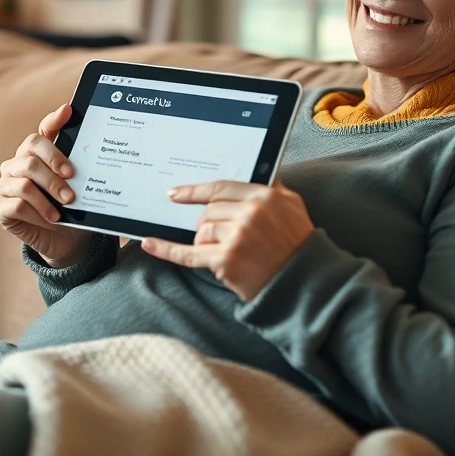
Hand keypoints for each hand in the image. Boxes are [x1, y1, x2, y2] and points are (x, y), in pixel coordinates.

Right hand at [0, 104, 91, 267]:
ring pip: (24, 184)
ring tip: (62, 211)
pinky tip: (50, 220)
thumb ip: (76, 163)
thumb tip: (88, 140)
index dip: (53, 122)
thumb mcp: (77, 185)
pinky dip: (38, 214)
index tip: (69, 112)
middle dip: (54, 176)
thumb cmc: (70, 207)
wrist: (66, 239)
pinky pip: (17, 206)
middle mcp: (15, 165)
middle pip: (31, 159)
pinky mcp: (0, 207)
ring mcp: (4, 185)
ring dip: (47, 199)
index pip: (40, 133)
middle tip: (71, 193)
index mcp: (33, 154)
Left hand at [140, 180, 313, 301]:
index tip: (176, 193)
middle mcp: (250, 213)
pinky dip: (167, 249)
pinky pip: (188, 253)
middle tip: (220, 238)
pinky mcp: (226, 260)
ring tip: (229, 254)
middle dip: (207, 224)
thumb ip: (273, 187)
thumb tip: (258, 170)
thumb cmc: (298, 246)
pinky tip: (150, 243)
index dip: (195, 191)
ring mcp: (237, 237)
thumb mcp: (293, 206)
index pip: (221, 188)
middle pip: (208, 211)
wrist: (305, 285)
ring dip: (206, 243)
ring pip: (201, 232)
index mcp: (264, 196)